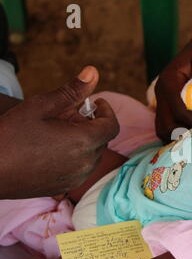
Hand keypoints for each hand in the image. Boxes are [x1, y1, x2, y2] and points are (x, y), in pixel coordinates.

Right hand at [0, 66, 119, 198]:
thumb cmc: (12, 135)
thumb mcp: (41, 106)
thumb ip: (71, 91)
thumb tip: (93, 71)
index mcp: (84, 141)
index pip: (112, 125)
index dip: (107, 111)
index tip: (95, 102)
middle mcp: (86, 162)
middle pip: (103, 139)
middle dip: (92, 124)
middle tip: (70, 114)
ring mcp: (77, 177)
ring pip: (93, 154)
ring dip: (85, 140)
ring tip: (60, 131)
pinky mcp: (66, 186)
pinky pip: (81, 169)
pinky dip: (76, 156)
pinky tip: (54, 149)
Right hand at [155, 42, 191, 142]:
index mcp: (169, 80)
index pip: (176, 110)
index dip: (189, 123)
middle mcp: (161, 91)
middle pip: (163, 124)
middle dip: (180, 135)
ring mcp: (162, 98)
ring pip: (162, 128)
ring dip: (176, 137)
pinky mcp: (166, 104)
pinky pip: (166, 124)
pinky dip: (176, 133)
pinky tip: (191, 138)